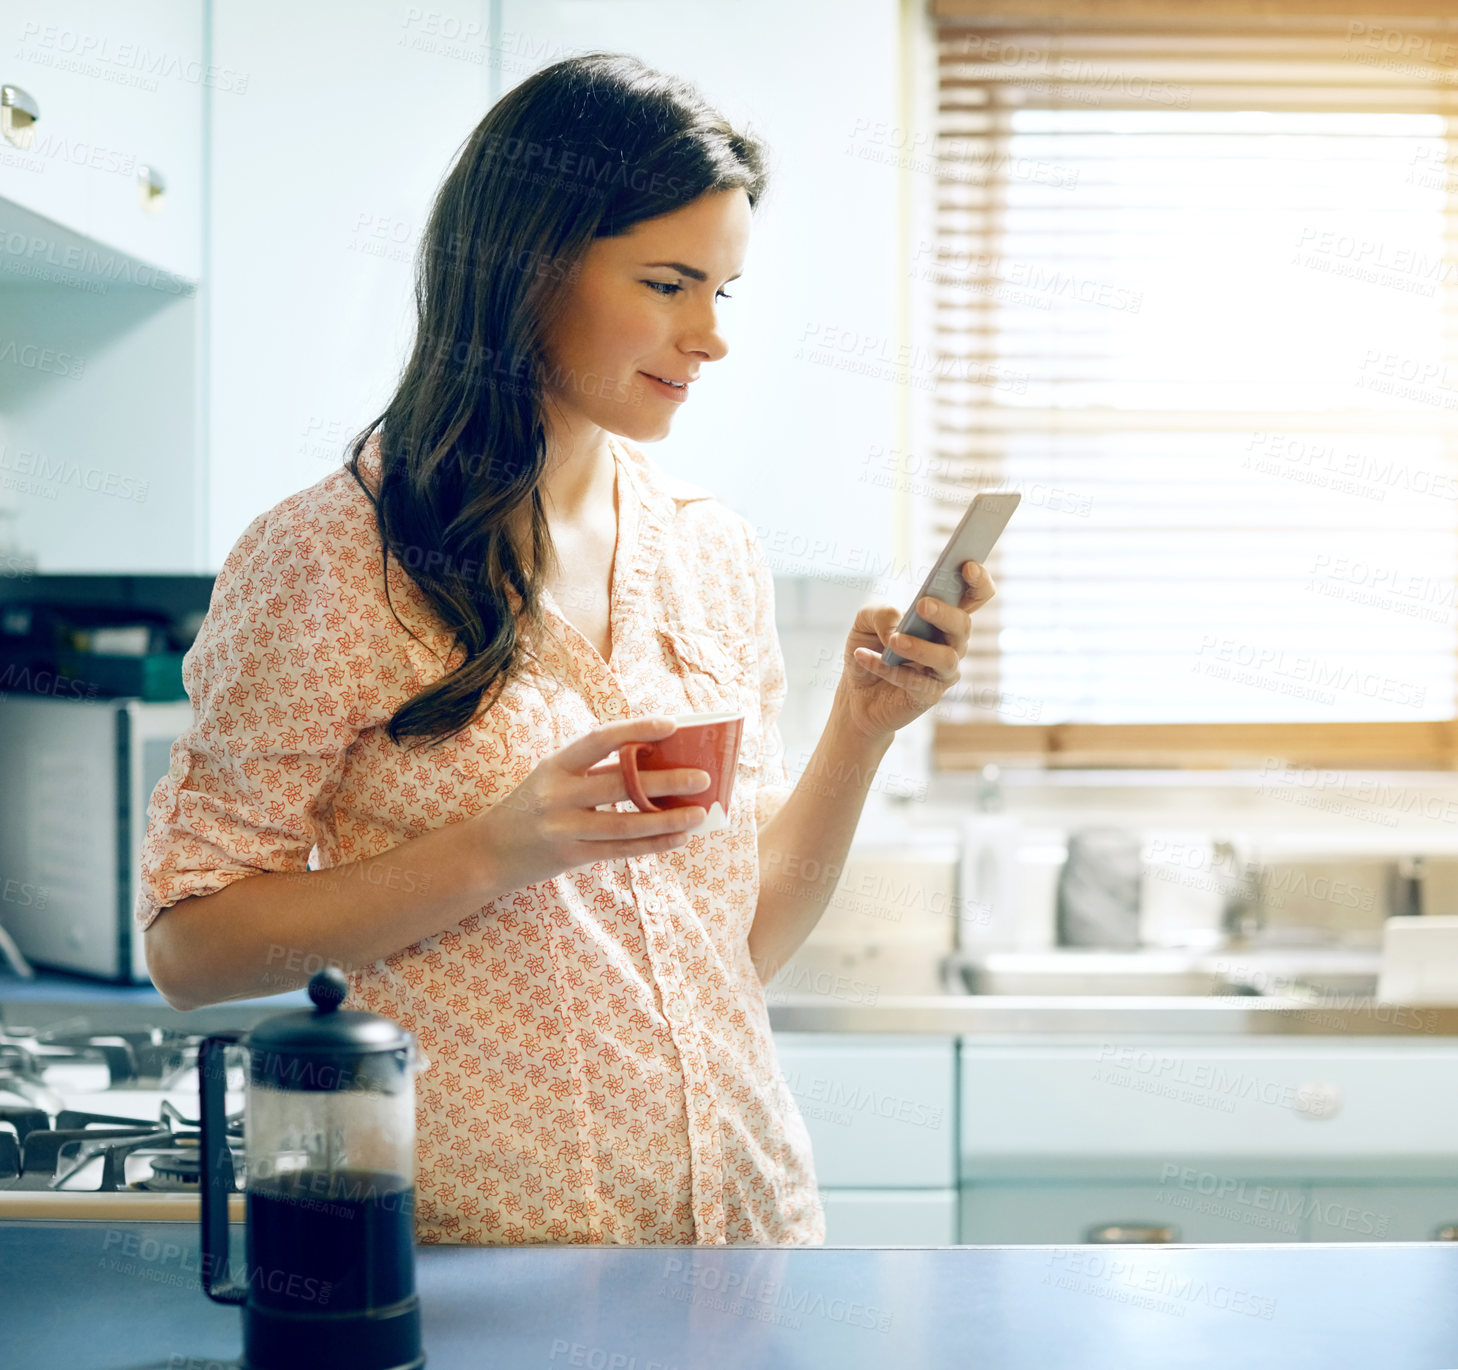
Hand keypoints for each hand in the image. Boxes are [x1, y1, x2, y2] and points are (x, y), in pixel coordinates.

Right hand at [476, 716, 713, 887]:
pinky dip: (653, 844)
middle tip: (702, 777)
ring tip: (699, 814)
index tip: (671, 725)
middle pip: (621, 784)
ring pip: (626, 823)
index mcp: (556, 764)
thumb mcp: (553, 778)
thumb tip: (653, 763)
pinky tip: (678, 839)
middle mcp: (558, 794)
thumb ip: (593, 771)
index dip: (636, 729)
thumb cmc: (532, 806)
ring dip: (668, 819)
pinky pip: (620, 850)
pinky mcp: (569, 856)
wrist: (489, 852)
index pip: (599, 739)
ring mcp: (563, 827)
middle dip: (666, 780)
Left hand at [839, 560, 995, 745]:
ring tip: (893, 641)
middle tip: (922, 605)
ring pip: (947, 658)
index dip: (979, 581)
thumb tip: (898, 627)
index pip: (975, 597)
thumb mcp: (864, 621)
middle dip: (945, 613)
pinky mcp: (928, 696)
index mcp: (942, 618)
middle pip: (963, 625)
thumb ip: (880, 613)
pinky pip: (915, 682)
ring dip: (920, 647)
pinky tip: (863, 657)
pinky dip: (888, 668)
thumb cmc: (869, 648)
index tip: (967, 566)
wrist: (855, 694)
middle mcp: (950, 643)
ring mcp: (942, 672)